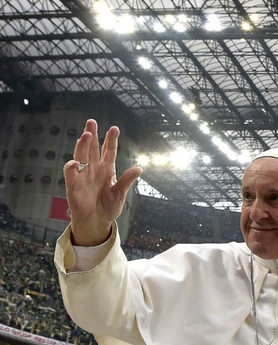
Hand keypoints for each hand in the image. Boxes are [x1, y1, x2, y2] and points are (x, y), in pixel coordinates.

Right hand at [64, 119, 142, 245]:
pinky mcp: (73, 186)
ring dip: (82, 146)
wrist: (97, 222)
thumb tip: (139, 168)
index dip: (110, 140)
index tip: (114, 128)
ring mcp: (83, 176)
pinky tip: (75, 162)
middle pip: (91, 149)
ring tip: (86, 135)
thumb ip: (127, 180)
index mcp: (106, 170)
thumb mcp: (120, 193)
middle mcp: (93, 170)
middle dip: (92, 135)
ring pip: (80, 157)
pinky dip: (72, 168)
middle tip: (91, 121)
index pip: (108, 151)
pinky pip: (71, 175)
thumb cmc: (108, 207)